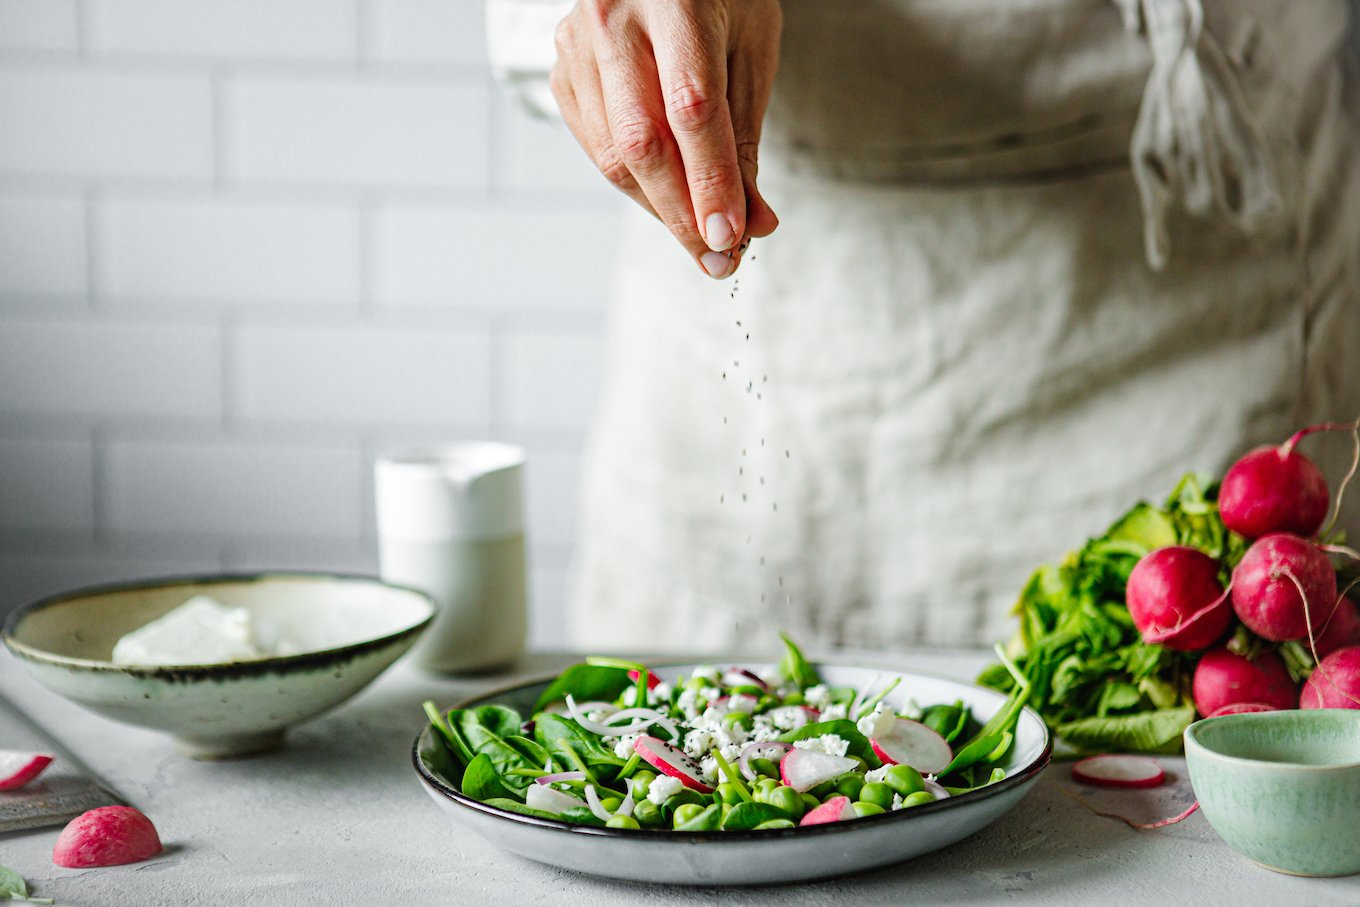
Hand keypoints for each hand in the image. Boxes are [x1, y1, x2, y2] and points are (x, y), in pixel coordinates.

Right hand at [550, 0, 781, 278]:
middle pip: (641, 143)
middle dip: (683, 214)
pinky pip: (597, 150)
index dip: (711, 182)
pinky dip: (637, 186)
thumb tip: (752, 223)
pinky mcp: (561, 72)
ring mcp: (577, 45)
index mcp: (675, 1)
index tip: (732, 238)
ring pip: (613, 157)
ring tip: (701, 235)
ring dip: (661, 209)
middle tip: (718, 258)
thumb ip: (745, 136)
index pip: (691, 109)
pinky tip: (667, 196)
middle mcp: (614, 18)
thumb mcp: (750, 48)